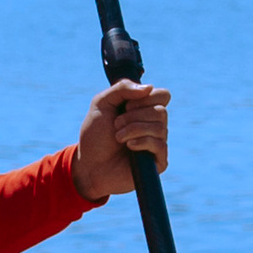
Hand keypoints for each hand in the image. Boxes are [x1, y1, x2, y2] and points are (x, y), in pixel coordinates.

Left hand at [73, 80, 169, 200]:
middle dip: (133, 116)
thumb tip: (149, 87)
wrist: (89, 165)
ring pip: (160, 127)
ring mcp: (157, 143)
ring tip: (118, 137)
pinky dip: (141, 142)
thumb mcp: (101, 103)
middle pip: (161, 111)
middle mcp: (154, 125)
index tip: (127, 105)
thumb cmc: (95, 135)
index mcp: (145, 109)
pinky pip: (160, 145)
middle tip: (116, 124)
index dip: (146, 98)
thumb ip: (122, 88)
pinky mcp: (158, 161)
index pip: (163, 95)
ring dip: (133, 129)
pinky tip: (129, 147)